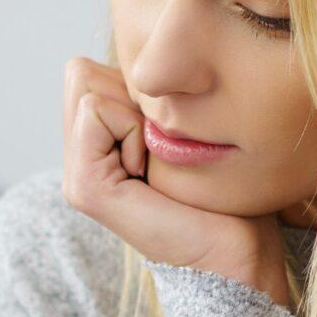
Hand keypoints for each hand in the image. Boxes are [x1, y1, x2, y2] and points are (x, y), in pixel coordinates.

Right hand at [62, 56, 292, 308]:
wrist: (239, 256)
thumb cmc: (228, 194)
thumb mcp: (183, 127)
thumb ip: (150, 98)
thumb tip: (145, 60)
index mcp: (96, 149)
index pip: (85, 71)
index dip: (135, 87)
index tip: (166, 135)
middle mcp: (78, 163)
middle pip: (79, 74)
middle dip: (130, 96)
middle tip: (161, 147)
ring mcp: (76, 179)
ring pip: (86, 88)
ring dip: (135, 114)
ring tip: (159, 162)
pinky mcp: (85, 189)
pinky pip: (96, 111)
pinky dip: (133, 129)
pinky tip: (152, 172)